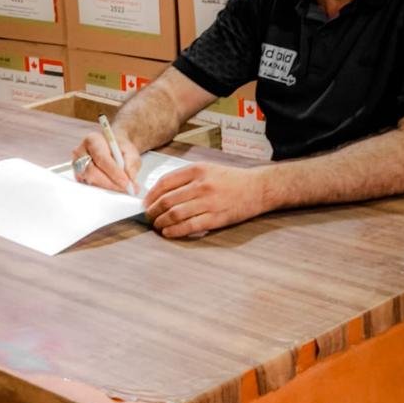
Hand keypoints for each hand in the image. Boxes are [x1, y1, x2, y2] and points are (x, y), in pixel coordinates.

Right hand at [71, 129, 140, 192]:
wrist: (114, 149)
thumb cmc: (120, 149)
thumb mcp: (131, 152)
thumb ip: (131, 163)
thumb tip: (130, 178)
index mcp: (93, 140)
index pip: (101, 158)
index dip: (114, 171)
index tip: (126, 181)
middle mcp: (81, 152)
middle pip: (92, 172)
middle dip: (110, 183)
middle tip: (126, 188)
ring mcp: (77, 166)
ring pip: (90, 181)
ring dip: (107, 187)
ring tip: (122, 188)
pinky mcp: (79, 177)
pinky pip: (89, 186)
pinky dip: (103, 189)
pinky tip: (114, 188)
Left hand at [144, 162, 266, 238]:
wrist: (258, 188)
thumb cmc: (232, 180)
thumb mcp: (208, 169)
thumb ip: (187, 178)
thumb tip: (162, 192)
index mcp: (197, 170)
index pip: (164, 182)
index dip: (151, 195)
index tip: (146, 203)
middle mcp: (201, 185)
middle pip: (167, 200)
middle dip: (153, 211)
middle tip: (149, 217)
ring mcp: (209, 202)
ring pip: (175, 214)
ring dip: (161, 222)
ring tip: (157, 226)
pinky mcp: (216, 218)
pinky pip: (189, 226)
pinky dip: (175, 231)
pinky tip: (169, 232)